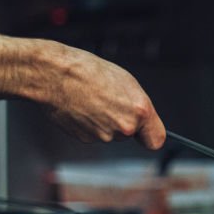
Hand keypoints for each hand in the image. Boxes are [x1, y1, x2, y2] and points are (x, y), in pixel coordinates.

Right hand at [42, 44, 165, 149]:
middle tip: (109, 101)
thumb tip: (142, 121)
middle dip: (123, 121)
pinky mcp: (86, 140)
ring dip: (106, 122)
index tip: (146, 131)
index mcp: (140, 111)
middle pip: (130, 134)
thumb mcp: (126, 83)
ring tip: (93, 101)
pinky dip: (90, 124)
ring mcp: (104, 136)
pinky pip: (95, 134)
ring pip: (111, 134)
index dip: (150, 135)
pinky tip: (83, 108)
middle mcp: (124, 127)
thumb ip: (138, 106)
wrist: (57, 76)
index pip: (156, 140)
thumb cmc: (90, 72)